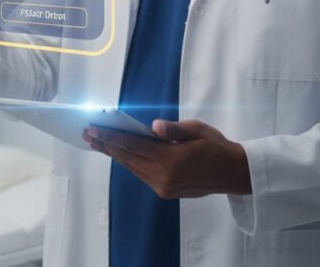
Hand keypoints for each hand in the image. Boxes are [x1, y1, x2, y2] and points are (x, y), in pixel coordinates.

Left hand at [82, 119, 251, 198]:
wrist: (233, 173)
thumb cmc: (215, 146)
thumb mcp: (198, 130)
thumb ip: (173, 129)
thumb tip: (153, 126)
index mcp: (171, 159)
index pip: (133, 145)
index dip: (111, 136)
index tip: (93, 129)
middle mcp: (163, 176)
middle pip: (127, 158)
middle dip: (106, 145)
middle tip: (87, 134)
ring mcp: (163, 186)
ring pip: (132, 167)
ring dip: (115, 154)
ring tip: (98, 142)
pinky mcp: (165, 191)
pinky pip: (140, 173)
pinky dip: (129, 162)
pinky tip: (119, 153)